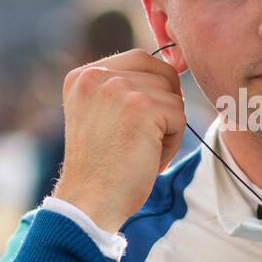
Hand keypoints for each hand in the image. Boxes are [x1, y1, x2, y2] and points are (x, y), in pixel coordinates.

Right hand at [52, 48, 186, 234]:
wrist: (89, 202)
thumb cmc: (100, 168)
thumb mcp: (99, 115)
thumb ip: (122, 90)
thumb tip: (173, 73)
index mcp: (82, 76)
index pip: (139, 59)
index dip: (155, 87)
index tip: (146, 121)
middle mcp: (96, 75)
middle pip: (161, 74)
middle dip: (163, 108)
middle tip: (145, 140)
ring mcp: (119, 89)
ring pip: (173, 97)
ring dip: (168, 128)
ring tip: (143, 152)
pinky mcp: (142, 106)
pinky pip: (179, 117)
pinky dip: (172, 143)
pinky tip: (149, 160)